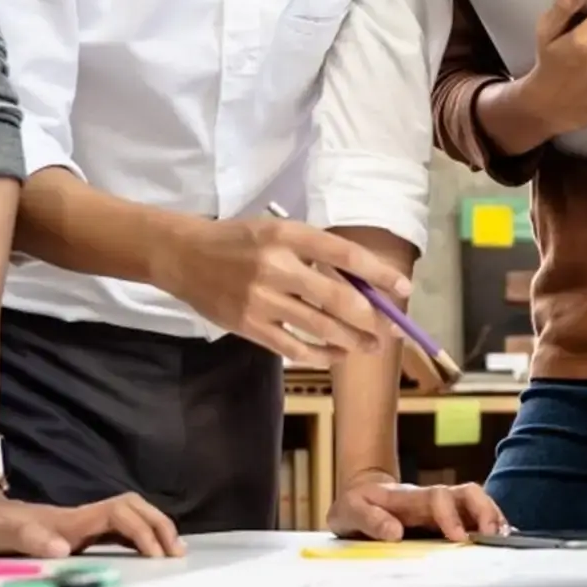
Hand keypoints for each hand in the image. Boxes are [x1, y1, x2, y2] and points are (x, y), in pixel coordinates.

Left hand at [0, 479, 185, 558]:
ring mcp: (78, 525)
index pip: (118, 515)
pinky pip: (116, 530)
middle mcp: (78, 520)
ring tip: (172, 553)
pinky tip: (146, 554)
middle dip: (158, 527)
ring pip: (128, 517)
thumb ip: (27, 538)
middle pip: (133, 510)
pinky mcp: (74, 533)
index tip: (156, 555)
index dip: (142, 531)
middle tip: (176, 554)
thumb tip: (63, 549)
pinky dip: (138, 538)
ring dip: (153, 530)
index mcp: (66, 521)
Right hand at [151, 217, 408, 366]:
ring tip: (370, 346)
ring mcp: (262, 299)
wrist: (183, 256)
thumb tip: (362, 285)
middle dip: (372, 318)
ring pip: (320, 327)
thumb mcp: (278, 231)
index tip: (403, 289)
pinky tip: (336, 354)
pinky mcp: (249, 325)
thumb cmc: (239, 241)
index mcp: (288, 235)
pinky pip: (294, 347)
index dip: (378, 274)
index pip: (345, 255)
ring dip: (352, 341)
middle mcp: (277, 266)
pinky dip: (320, 354)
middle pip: (338, 298)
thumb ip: (314, 253)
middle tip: (391, 329)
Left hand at [327, 474, 507, 542]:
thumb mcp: (350, 511)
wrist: (360, 495)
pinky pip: (473, 517)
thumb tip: (395, 532)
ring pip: (476, 503)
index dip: (452, 515)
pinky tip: (499, 542)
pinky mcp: (446, 519)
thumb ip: (370, 520)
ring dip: (492, 518)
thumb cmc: (355, 505)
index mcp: (409, 498)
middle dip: (485, 511)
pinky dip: (489, 526)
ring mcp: (442, 508)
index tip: (459, 538)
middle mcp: (431, 500)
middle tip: (493, 536)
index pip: (438, 498)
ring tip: (503, 540)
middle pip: (468, 493)